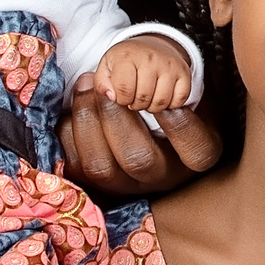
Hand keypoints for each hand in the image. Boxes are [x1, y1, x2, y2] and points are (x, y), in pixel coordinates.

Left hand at [58, 73, 221, 197]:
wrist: (147, 122)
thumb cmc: (170, 101)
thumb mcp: (184, 94)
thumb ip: (173, 87)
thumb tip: (138, 79)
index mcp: (195, 158)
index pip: (196, 153)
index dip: (180, 127)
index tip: (164, 101)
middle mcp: (161, 177)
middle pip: (138, 160)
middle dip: (116, 118)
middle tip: (109, 88)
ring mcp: (127, 185)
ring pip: (100, 167)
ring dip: (87, 121)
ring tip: (87, 85)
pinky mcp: (95, 183)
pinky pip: (73, 163)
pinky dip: (68, 130)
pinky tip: (74, 106)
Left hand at [93, 34, 193, 113]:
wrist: (151, 45)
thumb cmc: (126, 60)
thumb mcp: (106, 67)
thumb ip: (101, 84)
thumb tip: (111, 97)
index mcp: (127, 56)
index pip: (124, 91)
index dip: (121, 100)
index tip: (121, 96)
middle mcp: (150, 57)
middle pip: (143, 98)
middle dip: (136, 104)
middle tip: (134, 97)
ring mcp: (170, 65)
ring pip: (161, 102)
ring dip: (152, 107)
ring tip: (146, 98)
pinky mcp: (184, 72)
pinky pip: (179, 100)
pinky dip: (170, 105)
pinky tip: (161, 96)